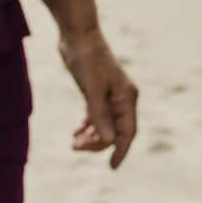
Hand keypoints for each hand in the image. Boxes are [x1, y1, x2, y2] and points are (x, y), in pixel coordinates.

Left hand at [58, 27, 138, 166]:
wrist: (77, 34)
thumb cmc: (86, 59)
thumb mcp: (91, 90)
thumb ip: (100, 116)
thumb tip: (110, 141)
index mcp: (126, 97)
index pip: (128, 131)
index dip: (120, 150)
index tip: (112, 167)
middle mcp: (122, 97)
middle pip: (115, 130)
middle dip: (98, 142)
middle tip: (76, 147)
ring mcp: (110, 94)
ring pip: (105, 124)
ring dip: (91, 136)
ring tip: (73, 143)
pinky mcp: (97, 91)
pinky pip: (96, 115)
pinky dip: (87, 125)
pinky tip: (75, 132)